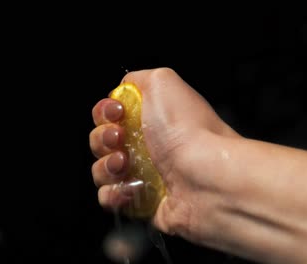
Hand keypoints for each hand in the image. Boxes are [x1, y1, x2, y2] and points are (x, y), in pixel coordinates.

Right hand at [89, 67, 239, 236]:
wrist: (206, 177)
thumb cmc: (186, 130)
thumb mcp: (162, 81)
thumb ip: (137, 79)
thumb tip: (123, 89)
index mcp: (149, 119)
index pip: (108, 115)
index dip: (105, 113)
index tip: (116, 113)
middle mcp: (145, 147)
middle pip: (101, 142)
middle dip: (103, 139)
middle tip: (120, 139)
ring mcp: (142, 176)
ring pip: (101, 171)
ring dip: (106, 166)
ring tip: (126, 165)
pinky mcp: (140, 204)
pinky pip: (110, 199)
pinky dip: (114, 194)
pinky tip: (133, 189)